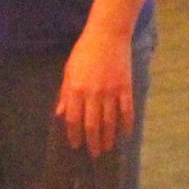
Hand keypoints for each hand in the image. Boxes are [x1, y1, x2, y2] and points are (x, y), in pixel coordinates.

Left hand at [56, 27, 136, 156]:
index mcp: (77, 90)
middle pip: (92, 125)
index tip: (76, 145)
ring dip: (109, 137)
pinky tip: (125, 133)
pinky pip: (127, 110)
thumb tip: (61, 114)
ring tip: (108, 147)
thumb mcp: (69, 71)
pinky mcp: (125, 87)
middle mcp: (93, 94)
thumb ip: (66, 94)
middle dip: (93, 142)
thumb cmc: (85, 52)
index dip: (74, 135)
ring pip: (110, 121)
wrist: (108, 35)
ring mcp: (111, 91)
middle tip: (94, 153)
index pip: (74, 119)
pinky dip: (127, 123)